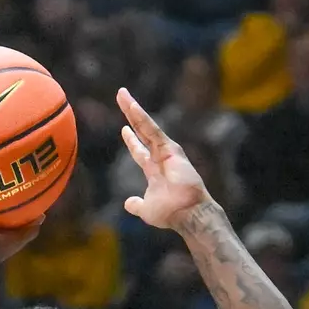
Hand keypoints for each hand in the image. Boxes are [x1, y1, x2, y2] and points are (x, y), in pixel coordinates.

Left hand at [116, 88, 213, 230]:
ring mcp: (166, 151)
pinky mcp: (170, 148)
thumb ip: (136, 205)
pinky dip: (141, 117)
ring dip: (133, 109)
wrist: (186, 214)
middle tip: (121, 97)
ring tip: (122, 94)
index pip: (140, 150)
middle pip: (141, 131)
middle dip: (130, 116)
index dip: (131, 140)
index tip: (124, 129)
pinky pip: (152, 129)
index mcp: (154, 170)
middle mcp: (160, 157)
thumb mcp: (146, 209)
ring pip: (145, 125)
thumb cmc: (170, 213)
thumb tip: (128, 204)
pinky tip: (132, 106)